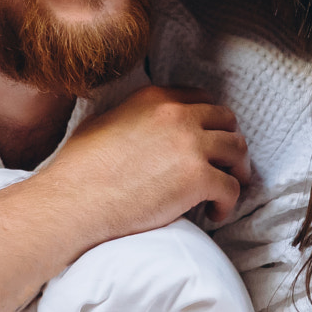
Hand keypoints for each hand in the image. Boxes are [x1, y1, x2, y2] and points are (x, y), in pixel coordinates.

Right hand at [38, 86, 248, 241]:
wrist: (74, 201)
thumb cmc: (79, 170)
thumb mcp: (103, 122)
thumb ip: (131, 116)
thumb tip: (138, 126)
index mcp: (155, 99)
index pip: (201, 99)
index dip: (210, 121)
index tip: (208, 139)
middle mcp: (177, 115)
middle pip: (226, 120)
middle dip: (228, 142)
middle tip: (224, 165)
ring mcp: (190, 145)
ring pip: (237, 150)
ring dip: (236, 170)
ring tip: (223, 189)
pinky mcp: (198, 178)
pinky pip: (231, 188)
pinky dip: (228, 203)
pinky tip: (214, 213)